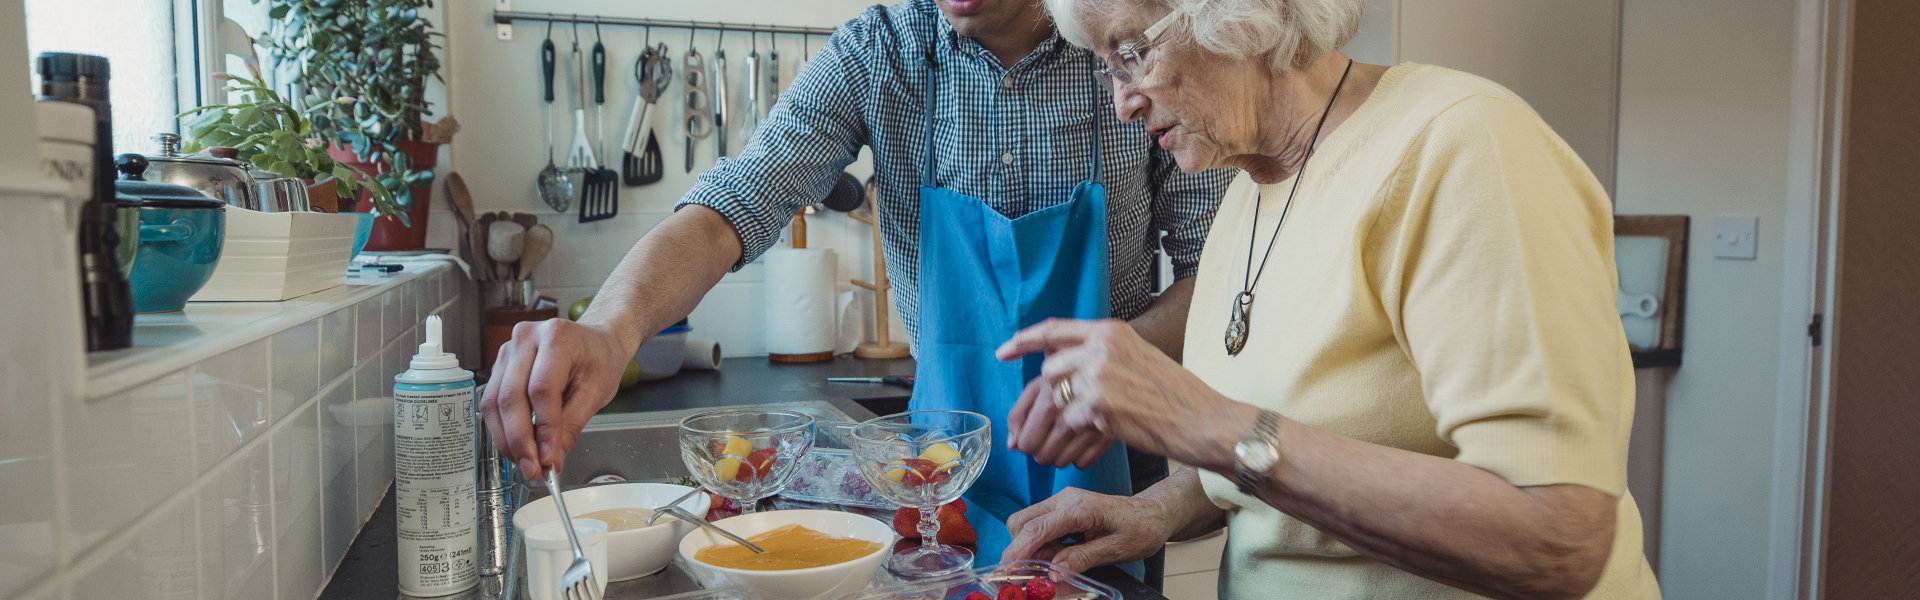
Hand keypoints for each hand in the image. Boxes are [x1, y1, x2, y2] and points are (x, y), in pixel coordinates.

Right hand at [479, 318, 631, 482]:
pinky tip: (518, 446)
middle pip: (511, 396)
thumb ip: (571, 426)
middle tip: (533, 469)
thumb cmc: (600, 360)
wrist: (596, 342)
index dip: (542, 428)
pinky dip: (503, 428)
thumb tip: (552, 459)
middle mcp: (526, 338)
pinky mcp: (500, 365)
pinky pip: (492, 401)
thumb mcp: (596, 392)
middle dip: (520, 440)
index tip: (548, 458)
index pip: (541, 389)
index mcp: (557, 337)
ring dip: (507, 439)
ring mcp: (508, 350)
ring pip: (494, 402)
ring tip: (526, 462)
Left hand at [997, 319, 1250, 468]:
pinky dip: (1080, 433)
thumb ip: (1103, 355)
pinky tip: (1102, 435)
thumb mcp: (1138, 357)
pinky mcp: (1100, 404)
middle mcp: (1102, 347)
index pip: (1054, 329)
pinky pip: (1072, 421)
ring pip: (1057, 397)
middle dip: (1050, 396)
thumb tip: (1064, 366)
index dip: (1024, 340)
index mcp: (1110, 331)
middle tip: (1059, 416)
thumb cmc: (1176, 395)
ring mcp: (1099, 374)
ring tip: (1083, 429)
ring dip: (1063, 418)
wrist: (1202, 419)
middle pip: (1050, 369)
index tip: (1003, 351)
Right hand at [1003, 488, 1173, 572]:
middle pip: (1022, 523)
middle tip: (1029, 576)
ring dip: (1030, 549)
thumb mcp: (1116, 550)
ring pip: (1026, 525)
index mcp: (1079, 508)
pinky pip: (1039, 527)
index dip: (1017, 552)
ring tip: (1050, 568)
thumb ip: (1082, 559)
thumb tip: (1053, 573)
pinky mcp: (1062, 510)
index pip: (1036, 528)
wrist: (1153, 513)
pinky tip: (1057, 558)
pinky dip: (1040, 545)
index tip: (1006, 572)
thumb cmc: (1140, 529)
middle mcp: (1065, 500)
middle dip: (1019, 550)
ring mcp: (1061, 502)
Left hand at [1006, 375, 1115, 468]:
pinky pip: (1083, 463)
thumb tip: (1011, 445)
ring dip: (1058, 454)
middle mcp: (1072, 410)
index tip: (1031, 433)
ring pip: (1061, 462)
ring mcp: (1093, 423)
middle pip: (1042, 456)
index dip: (1026, 441)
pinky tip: (1080, 438)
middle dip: (1040, 449)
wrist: (1111, 366)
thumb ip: (1019, 412)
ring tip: (1064, 434)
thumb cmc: (1067, 376)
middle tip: (1047, 433)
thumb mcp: (1039, 383)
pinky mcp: (1109, 434)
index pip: (1027, 442)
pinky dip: (1078, 456)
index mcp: (1050, 393)